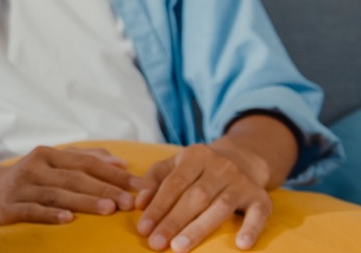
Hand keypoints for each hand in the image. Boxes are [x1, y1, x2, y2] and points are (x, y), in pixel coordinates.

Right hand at [0, 146, 141, 226]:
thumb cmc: (29, 177)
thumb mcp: (53, 162)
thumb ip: (86, 158)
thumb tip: (122, 163)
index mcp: (47, 154)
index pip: (85, 161)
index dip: (112, 173)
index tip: (137, 185)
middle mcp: (33, 167)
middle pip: (74, 177)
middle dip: (104, 189)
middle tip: (129, 202)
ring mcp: (20, 187)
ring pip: (57, 194)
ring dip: (84, 201)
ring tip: (108, 209)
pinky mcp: (8, 207)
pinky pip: (32, 211)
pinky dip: (50, 214)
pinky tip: (67, 220)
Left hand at [135, 144, 271, 251]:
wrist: (242, 160)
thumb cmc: (198, 170)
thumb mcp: (175, 165)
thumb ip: (154, 180)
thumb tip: (139, 202)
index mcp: (196, 156)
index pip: (173, 184)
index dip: (157, 207)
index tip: (143, 229)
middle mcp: (221, 166)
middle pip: (195, 197)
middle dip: (173, 221)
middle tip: (156, 243)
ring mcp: (242, 182)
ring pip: (220, 207)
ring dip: (199, 229)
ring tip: (179, 247)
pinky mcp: (261, 197)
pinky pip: (258, 214)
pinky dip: (251, 229)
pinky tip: (241, 245)